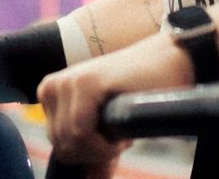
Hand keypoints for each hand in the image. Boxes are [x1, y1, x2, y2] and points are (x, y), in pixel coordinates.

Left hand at [37, 36, 189, 164]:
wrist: (167, 65)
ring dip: (100, 149)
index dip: (88, 153)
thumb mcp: (103, 122)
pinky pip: (80, 133)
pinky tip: (122, 133)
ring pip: (70, 141)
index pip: (57, 144)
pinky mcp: (86, 83)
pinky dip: (104, 145)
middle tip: (118, 139)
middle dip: (93, 152)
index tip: (110, 142)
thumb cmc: (138, 96)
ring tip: (120, 131)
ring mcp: (68, 81)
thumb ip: (88, 146)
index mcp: (51, 93)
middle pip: (61, 145)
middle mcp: (54, 85)